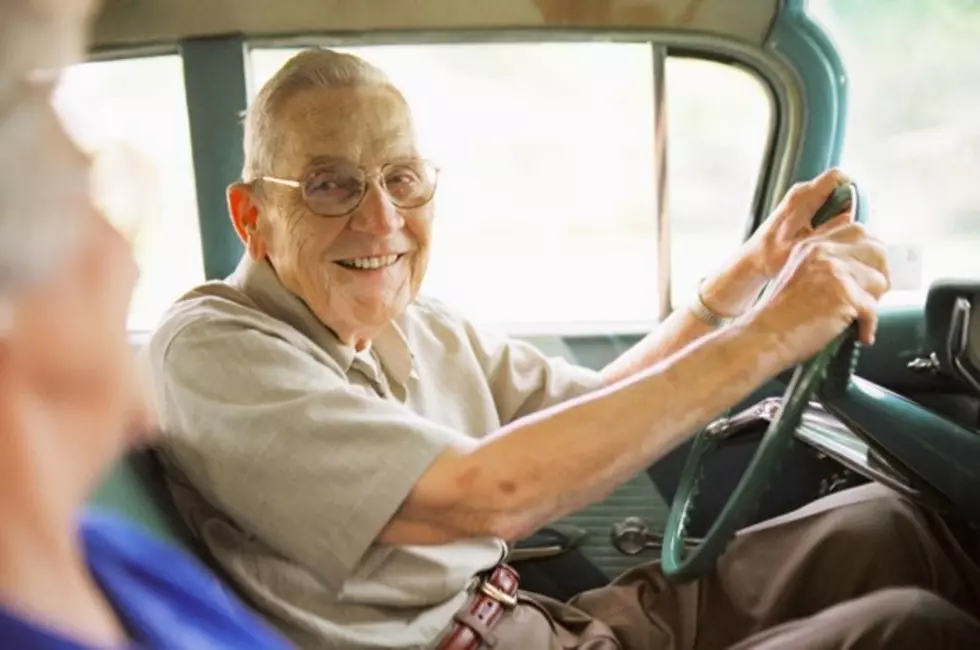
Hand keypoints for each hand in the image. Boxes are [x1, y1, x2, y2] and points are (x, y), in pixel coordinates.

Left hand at [741, 169, 853, 278]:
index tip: (856, 211)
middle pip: (839, 188)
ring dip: (841, 215)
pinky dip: (833, 220)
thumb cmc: (771, 256)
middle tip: (847, 229)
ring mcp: (802, 199)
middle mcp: (802, 193)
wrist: (752, 260)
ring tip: (835, 237)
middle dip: (849, 206)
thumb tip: (851, 216)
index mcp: (801, 197)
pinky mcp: (803, 208)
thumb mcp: (804, 246)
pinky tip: (826, 239)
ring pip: (835, 199)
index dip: (852, 189)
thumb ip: (828, 231)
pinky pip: (827, 207)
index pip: (836, 176)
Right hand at [744, 222, 890, 367]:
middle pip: (877, 250)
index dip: (870, 252)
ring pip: (879, 281)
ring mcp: (835, 271)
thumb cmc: (781, 315)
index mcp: (813, 244)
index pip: (858, 231)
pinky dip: (869, 326)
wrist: (765, 336)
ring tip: (856, 317)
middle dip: (881, 273)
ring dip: (872, 303)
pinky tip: (860, 334)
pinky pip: (873, 309)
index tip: (869, 272)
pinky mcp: (844, 294)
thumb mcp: (800, 274)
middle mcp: (824, 252)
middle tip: (872, 296)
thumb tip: (868, 270)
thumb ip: (827, 264)